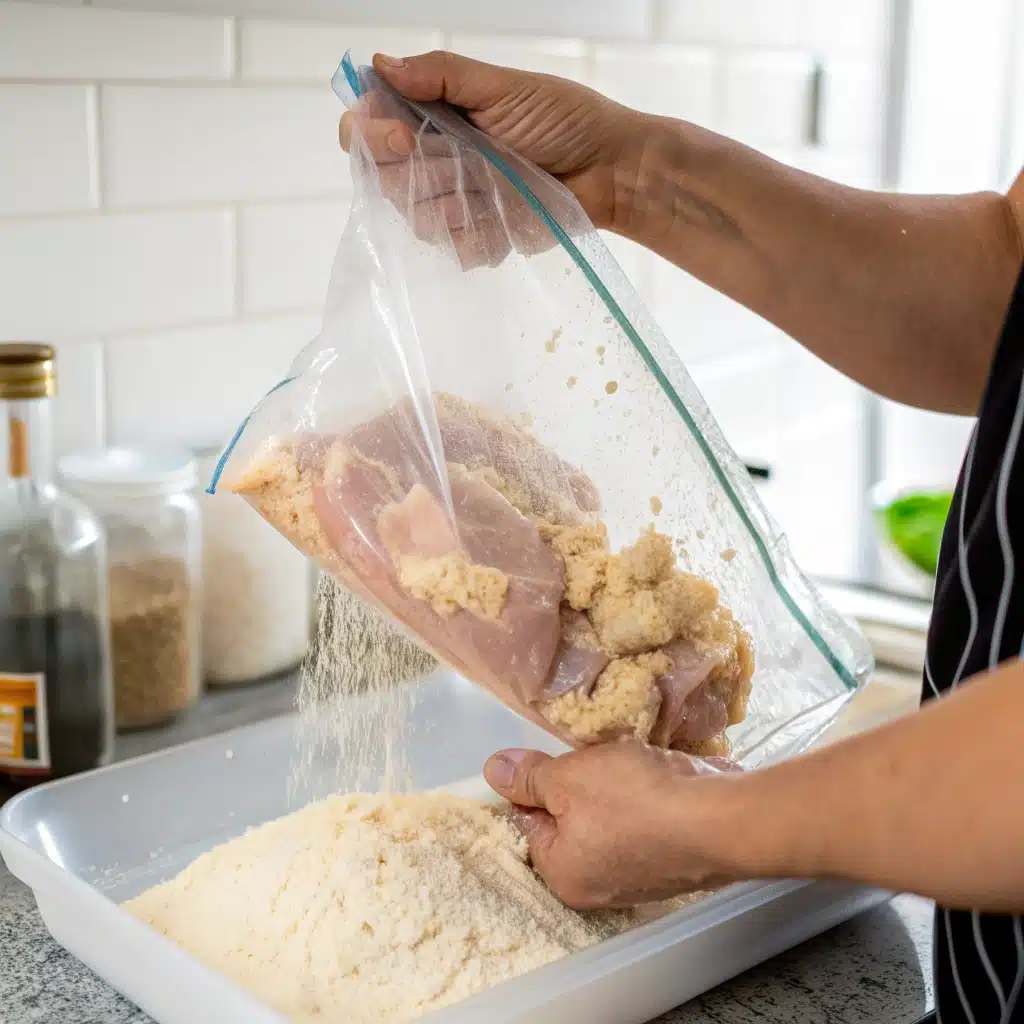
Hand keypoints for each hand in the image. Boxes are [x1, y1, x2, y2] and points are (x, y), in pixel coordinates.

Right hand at [338, 50, 649, 234]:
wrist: (611, 171)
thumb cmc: (566, 120)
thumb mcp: (504, 87)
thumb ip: (443, 76)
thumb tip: (382, 63)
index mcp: (431, 116)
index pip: (366, 128)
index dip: (368, 134)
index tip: (400, 135)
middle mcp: (434, 160)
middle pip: (382, 178)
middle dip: (416, 172)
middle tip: (457, 162)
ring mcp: (454, 203)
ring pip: (416, 218)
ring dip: (452, 204)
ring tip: (495, 187)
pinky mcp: (478, 237)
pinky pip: (455, 249)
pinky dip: (479, 237)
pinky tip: (506, 219)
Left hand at [483, 741, 747, 908]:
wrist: (719, 817)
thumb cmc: (634, 800)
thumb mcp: (568, 776)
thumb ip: (529, 776)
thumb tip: (493, 771)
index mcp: (563, 876)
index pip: (530, 822)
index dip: (538, 784)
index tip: (557, 761)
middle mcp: (599, 888)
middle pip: (572, 822)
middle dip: (581, 786)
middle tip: (595, 760)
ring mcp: (642, 878)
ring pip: (612, 819)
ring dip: (617, 788)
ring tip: (629, 765)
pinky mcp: (676, 861)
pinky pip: (648, 823)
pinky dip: (649, 798)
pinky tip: (657, 778)